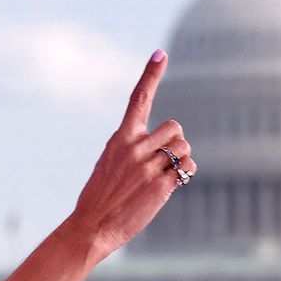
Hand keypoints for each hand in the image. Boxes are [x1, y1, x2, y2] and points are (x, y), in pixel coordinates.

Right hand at [67, 50, 197, 256]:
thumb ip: (133, 150)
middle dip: (175, 142)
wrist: (92, 226)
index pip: (138, 99)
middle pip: (175, 127)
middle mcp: (134, 147)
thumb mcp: (110, 164)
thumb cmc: (101, 197)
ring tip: (161, 176)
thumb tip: (163, 147)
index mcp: (120, 138)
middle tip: (162, 161)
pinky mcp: (161, 184)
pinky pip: (188, 168)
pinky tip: (169, 186)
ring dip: (180, 160)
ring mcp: (147, 165)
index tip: (161, 54)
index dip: (150, 74)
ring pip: (184, 147)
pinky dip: (185, 175)